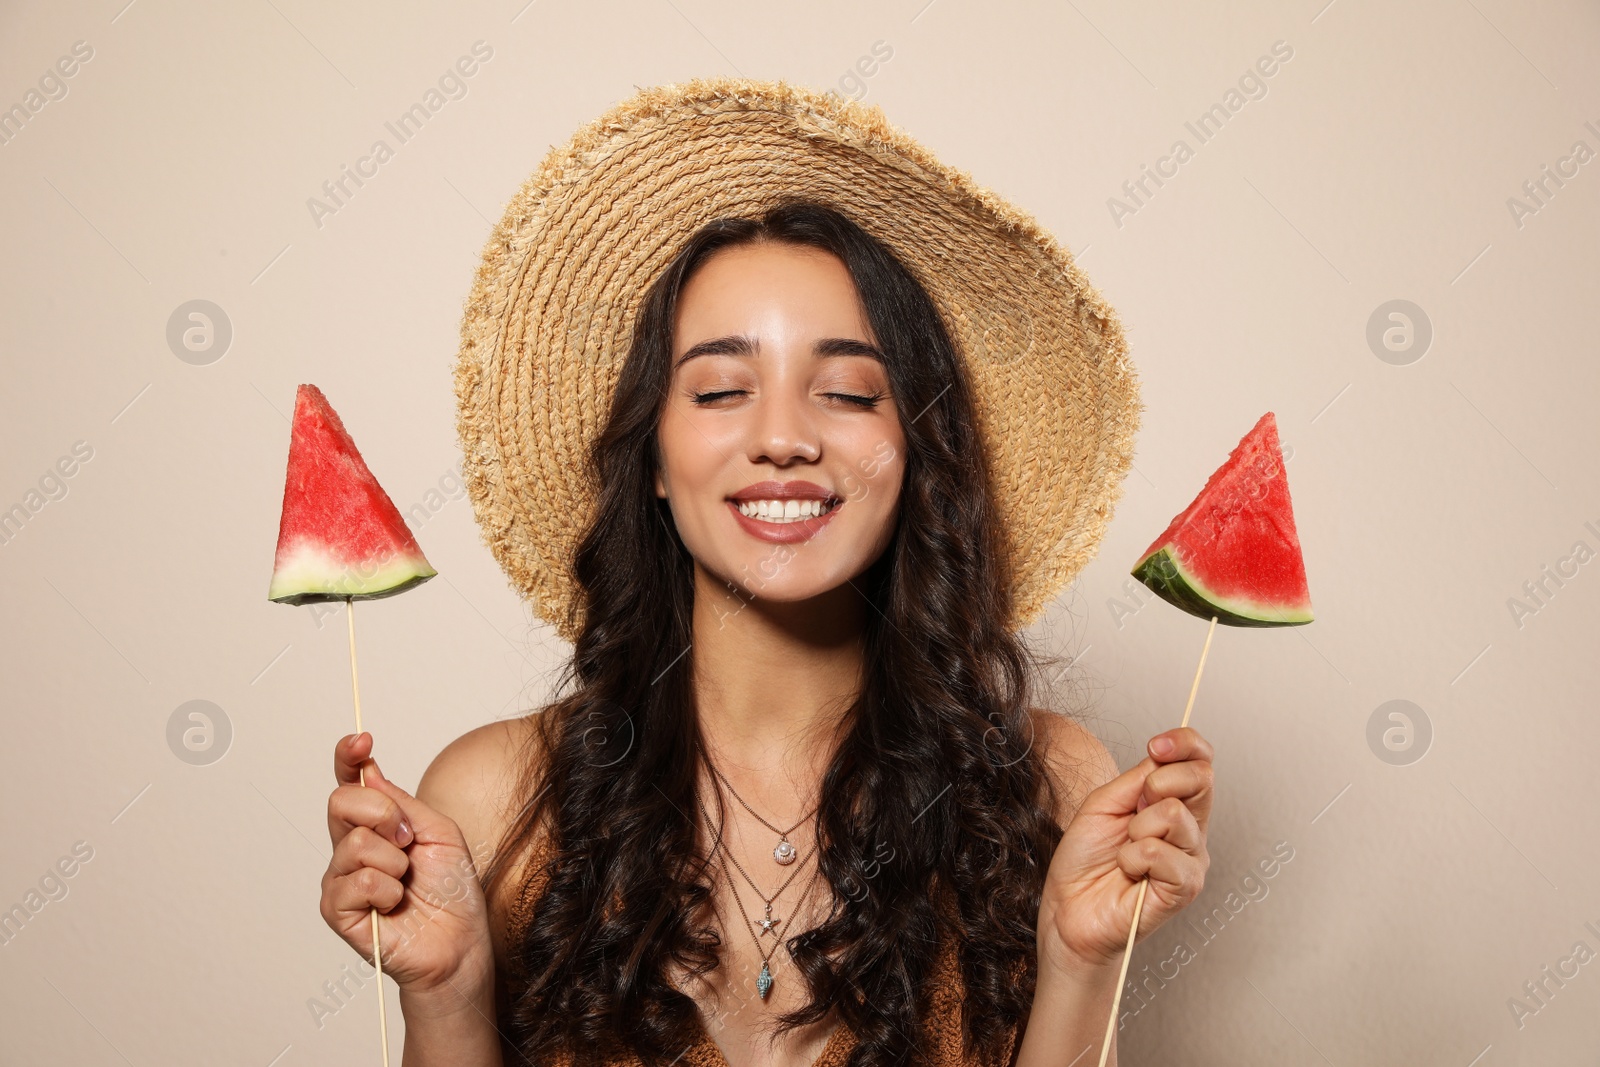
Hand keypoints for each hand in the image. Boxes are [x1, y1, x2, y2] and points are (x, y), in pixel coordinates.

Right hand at [319, 732, 493, 996]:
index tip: (361, 740)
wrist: (459, 941)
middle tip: (408, 840)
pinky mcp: (338, 910)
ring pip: (354, 842)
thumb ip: (402, 803)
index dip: (348, 757)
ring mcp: (342, 878)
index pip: (351, 782)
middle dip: (383, 813)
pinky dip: (386, 889)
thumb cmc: (452, 890)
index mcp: (378, 825)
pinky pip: (357, 880)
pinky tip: (395, 904)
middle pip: (341, 801)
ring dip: (394, 861)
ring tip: (406, 882)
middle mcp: (353, 847)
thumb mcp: (439, 831)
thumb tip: (371, 771)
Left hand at [1036, 727, 1212, 978]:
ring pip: (1175, 814)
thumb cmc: (1085, 860)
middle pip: (1202, 778)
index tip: (1156, 745)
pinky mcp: (1185, 888)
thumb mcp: (1103, 803)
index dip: (1185, 743)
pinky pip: (1162, 852)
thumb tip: (1163, 755)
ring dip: (1136, 829)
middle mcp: (1190, 829)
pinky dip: (1134, 858)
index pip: (1200, 761)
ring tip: (1124, 852)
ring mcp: (1191, 858)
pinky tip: (1129, 872)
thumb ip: (1138, 778)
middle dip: (1158, 782)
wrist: (1069, 910)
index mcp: (1173, 803)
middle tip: (1132, 810)